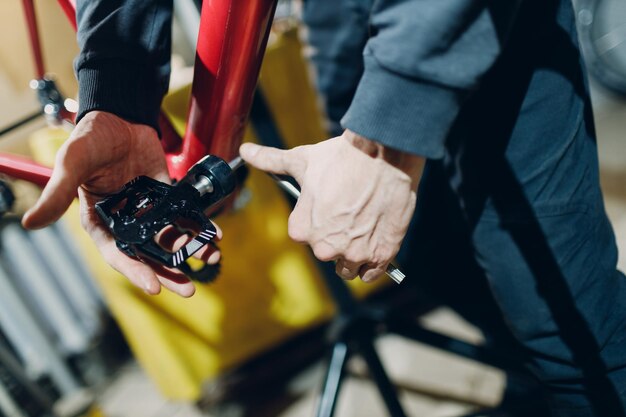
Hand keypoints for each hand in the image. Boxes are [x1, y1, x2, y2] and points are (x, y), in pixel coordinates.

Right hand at [22, 111, 220, 296]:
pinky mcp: (166, 196)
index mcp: (100, 221)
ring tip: (210, 262)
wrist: (119, 114)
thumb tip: (29, 223)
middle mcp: (125, 221)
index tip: (153, 287)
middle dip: (168, 273)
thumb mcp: (72, 164)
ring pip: (169, 238)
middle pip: (148, 254)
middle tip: (188, 290)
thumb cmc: (91, 138)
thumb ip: (57, 194)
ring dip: (188, 251)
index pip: (117, 253)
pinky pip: (184, 215)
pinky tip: (215, 235)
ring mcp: (148, 210)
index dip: (134, 271)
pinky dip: (198, 225)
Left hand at [240, 130, 423, 281]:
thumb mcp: (302, 160)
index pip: (304, 234)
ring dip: (353, 255)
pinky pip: (372, 273)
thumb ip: (271, 160)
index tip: (328, 207)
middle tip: (348, 215)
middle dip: (335, 238)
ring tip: (362, 230)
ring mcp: (354, 253)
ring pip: (349, 267)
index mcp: (302, 229)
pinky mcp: (381, 254)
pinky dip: (373, 264)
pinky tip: (374, 246)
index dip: (317, 220)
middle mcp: (325, 247)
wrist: (383, 155)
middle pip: (327, 252)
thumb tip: (246, 151)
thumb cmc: (341, 157)